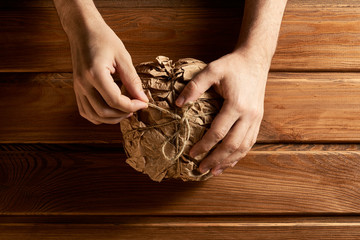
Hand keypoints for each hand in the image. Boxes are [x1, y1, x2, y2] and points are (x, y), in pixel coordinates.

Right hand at [69, 21, 147, 123]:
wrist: (82, 29)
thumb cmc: (102, 38)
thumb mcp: (123, 56)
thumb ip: (132, 80)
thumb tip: (142, 98)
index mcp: (95, 74)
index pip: (115, 101)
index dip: (132, 106)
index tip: (144, 102)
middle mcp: (83, 84)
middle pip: (104, 112)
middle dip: (123, 113)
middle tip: (136, 107)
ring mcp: (78, 88)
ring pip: (94, 116)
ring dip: (112, 118)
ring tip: (125, 111)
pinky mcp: (77, 89)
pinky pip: (86, 111)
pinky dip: (99, 116)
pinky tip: (111, 111)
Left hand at [176, 51, 268, 175]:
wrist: (256, 59)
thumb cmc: (232, 65)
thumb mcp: (212, 70)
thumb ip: (194, 86)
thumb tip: (178, 104)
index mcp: (236, 105)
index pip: (218, 132)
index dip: (204, 146)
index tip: (192, 154)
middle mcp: (249, 115)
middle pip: (232, 145)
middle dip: (216, 159)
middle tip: (201, 169)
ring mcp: (256, 118)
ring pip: (244, 147)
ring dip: (229, 161)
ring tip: (215, 171)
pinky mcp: (258, 119)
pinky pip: (250, 142)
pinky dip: (240, 154)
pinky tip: (230, 161)